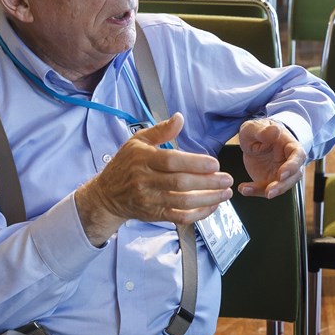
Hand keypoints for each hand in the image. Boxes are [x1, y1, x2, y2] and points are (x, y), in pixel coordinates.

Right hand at [75, 113, 233, 244]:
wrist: (107, 195)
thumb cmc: (126, 164)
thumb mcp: (138, 142)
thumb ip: (160, 130)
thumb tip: (179, 118)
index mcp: (143, 159)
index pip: (171, 161)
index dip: (195, 163)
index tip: (215, 164)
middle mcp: (146, 181)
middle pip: (180, 183)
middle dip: (208, 182)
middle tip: (227, 179)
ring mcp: (150, 200)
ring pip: (183, 202)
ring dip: (208, 199)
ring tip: (225, 193)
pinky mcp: (154, 215)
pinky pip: (180, 216)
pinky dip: (198, 214)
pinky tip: (212, 206)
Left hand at [238, 118, 305, 197]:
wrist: (253, 139)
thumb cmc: (257, 131)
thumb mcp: (254, 128)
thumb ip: (263, 131)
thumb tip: (275, 130)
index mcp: (289, 144)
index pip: (298, 156)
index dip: (292, 166)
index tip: (281, 174)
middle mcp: (289, 160)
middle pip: (293, 176)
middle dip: (281, 186)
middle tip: (268, 192)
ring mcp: (281, 172)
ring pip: (281, 186)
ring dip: (266, 191)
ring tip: (247, 190)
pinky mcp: (271, 180)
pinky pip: (266, 189)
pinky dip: (255, 191)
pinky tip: (243, 189)